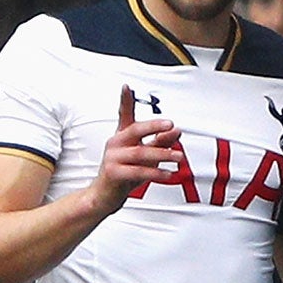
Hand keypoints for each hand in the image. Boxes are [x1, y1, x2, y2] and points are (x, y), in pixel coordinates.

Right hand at [88, 86, 183, 216]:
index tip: (126, 87)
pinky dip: (155, 173)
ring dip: (163, 154)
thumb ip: (160, 142)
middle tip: (171, 126)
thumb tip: (176, 130)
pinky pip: (138, 171)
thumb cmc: (123, 173)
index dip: (124, 100)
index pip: (123, 114)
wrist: (104, 195)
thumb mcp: (144, 156)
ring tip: (178, 157)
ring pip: (141, 153)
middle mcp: (115, 143)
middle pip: (135, 130)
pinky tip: (167, 173)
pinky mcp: (114, 173)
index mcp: (122, 136)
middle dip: (154, 126)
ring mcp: (113, 158)